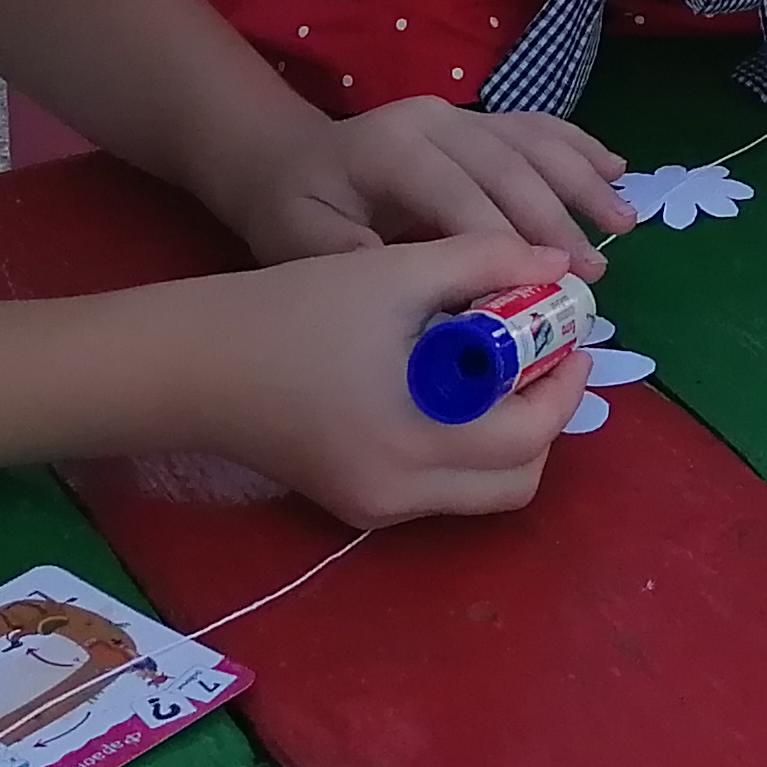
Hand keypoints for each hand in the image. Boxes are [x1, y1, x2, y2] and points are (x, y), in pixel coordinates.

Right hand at [190, 235, 590, 529]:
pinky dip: (463, 444)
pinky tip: (447, 384)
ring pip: (479, 490)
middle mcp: (404, 493)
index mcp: (420, 439)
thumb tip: (556, 260)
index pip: (530, 436)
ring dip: (507, 435)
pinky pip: (437, 486)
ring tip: (497, 365)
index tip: (571, 336)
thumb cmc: (294, 311)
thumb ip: (486, 259)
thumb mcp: (397, 272)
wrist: (195, 363)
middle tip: (540, 355)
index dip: (565, 386)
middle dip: (543, 418)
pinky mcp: (353, 503)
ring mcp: (375, 508)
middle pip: (516, 481)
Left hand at [212, 98, 636, 273]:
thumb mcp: (304, 244)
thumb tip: (422, 292)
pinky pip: (537, 127)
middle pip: (506, 166)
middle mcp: (433, 119)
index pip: (455, 193)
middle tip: (592, 272)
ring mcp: (459, 113)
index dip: (501, 235)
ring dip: (584, 181)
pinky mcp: (477, 119)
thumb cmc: (295, 211)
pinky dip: (580, 148)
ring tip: (625, 223)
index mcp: (389, 148)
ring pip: (533, 141)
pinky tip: (616, 169)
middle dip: (554, 219)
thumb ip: (359, 263)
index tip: (544, 281)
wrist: (285, 160)